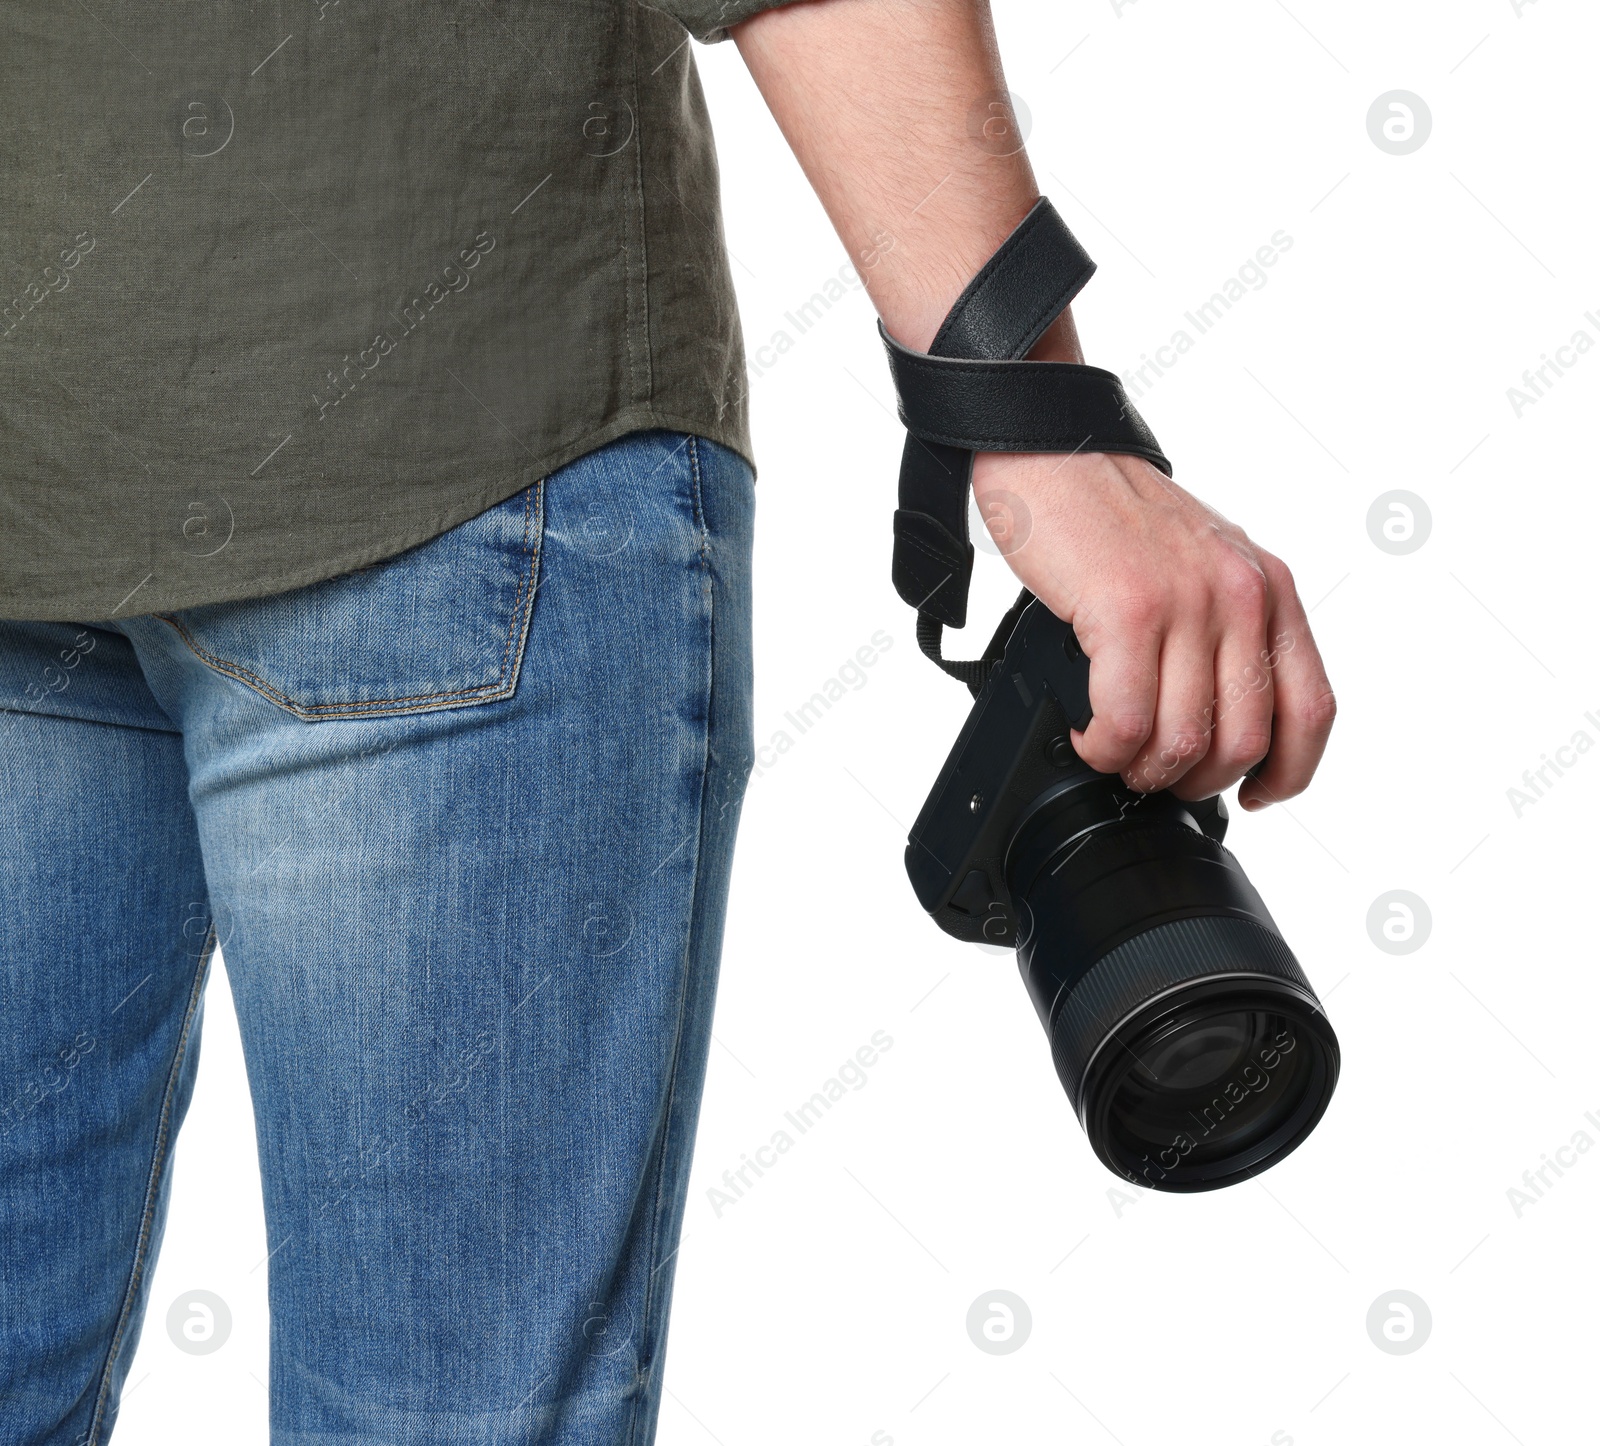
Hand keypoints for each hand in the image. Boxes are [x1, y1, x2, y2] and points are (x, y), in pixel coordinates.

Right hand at [970, 449, 1335, 809]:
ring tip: (1114, 754)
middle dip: (1194, 781)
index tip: (1256, 794)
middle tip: (1156, 774)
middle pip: (1244, 741)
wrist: (1052, 455)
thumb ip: (1224, 632)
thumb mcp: (1201, 566)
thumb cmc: (1112, 515)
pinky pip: (1127, 722)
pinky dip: (1105, 748)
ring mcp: (1188, 603)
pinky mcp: (1128, 611)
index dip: (1288, 772)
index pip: (1311, 708)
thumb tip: (1215, 723)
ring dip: (1142, 770)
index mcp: (1269, 589)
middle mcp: (1241, 595)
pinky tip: (1090, 735)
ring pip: (1184, 742)